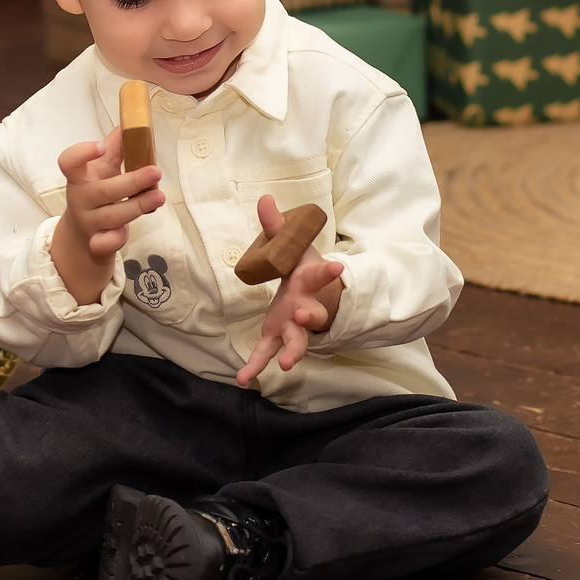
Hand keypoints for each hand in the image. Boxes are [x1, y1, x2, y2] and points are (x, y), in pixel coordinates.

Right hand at [52, 129, 162, 306]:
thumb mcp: (102, 169)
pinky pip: (103, 243)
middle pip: (103, 191)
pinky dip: (114, 239)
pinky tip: (125, 231)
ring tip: (159, 196)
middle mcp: (81, 199)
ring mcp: (88, 222)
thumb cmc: (97, 192)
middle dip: (131, 182)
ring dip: (137, 206)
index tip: (100, 146)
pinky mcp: (96, 244)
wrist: (81, 234)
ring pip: (112, 216)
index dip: (82, 153)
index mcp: (79, 176)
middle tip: (155, 171)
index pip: (69, 162)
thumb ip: (116, 147)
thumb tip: (133, 122)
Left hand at [236, 193, 343, 387]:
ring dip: (293, 351)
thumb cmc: (305, 271)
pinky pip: (267, 353)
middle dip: (311, 316)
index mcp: (311, 281)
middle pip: (313, 315)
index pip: (321, 274)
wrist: (317, 297)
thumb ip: (276, 227)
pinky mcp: (278, 337)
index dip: (328, 270)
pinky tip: (243, 380)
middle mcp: (306, 306)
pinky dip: (256, 366)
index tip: (336, 265)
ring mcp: (294, 326)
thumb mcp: (293, 247)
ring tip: (286, 365)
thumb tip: (264, 199)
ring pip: (297, 341)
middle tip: (304, 315)